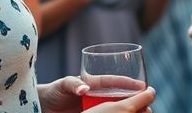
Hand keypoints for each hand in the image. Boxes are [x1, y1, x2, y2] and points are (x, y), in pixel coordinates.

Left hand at [39, 76, 153, 112]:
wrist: (43, 107)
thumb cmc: (53, 92)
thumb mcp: (62, 85)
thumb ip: (73, 84)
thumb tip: (84, 89)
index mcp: (94, 83)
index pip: (115, 82)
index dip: (129, 83)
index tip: (142, 86)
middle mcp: (99, 95)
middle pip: (121, 96)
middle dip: (135, 99)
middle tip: (148, 103)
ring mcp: (97, 108)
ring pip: (118, 108)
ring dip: (130, 110)